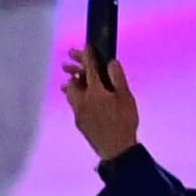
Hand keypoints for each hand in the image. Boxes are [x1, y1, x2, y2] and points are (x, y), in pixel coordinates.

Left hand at [60, 43, 138, 158]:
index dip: (88, 56)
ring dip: (71, 84)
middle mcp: (83, 100)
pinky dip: (75, 97)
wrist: (116, 149)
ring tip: (70, 78)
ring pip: (70, 94)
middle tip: (68, 61)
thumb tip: (111, 63)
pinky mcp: (79, 122)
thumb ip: (118, 79)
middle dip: (73, 70)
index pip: (90, 69)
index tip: (85, 46)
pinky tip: (79, 98)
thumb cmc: (125, 122)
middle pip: (73, 81)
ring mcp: (79, 112)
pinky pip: (74, 104)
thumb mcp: (126, 98)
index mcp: (96, 92)